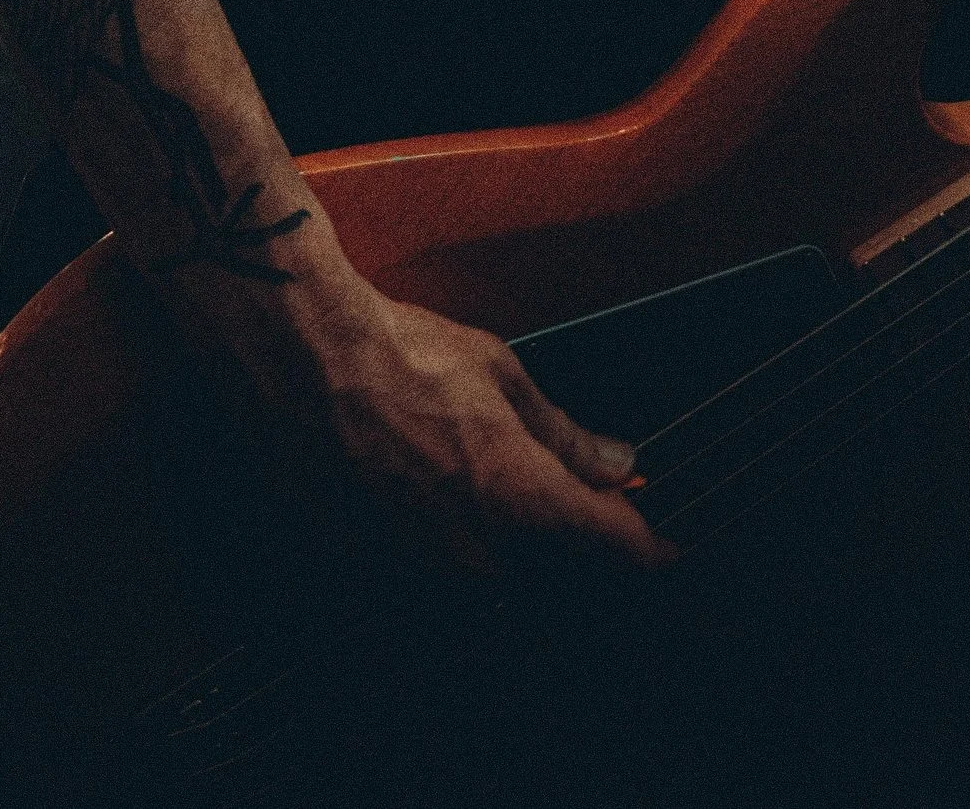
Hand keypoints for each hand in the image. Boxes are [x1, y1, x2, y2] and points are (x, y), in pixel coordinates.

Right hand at [242, 272, 667, 578]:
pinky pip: (444, 610)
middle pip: (568, 596)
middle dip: (589, 572)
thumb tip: (617, 463)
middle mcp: (483, 560)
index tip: (667, 549)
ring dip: (529, 586)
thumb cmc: (401, 356)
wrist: (302, 365)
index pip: (618, 552)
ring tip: (520, 538)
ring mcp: (428, 584)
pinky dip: (467, 593)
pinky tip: (460, 548)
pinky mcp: (379, 589)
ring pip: (507, 613)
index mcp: (525, 502)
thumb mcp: (500, 374)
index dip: (651, 552)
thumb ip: (564, 434)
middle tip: (588, 535)